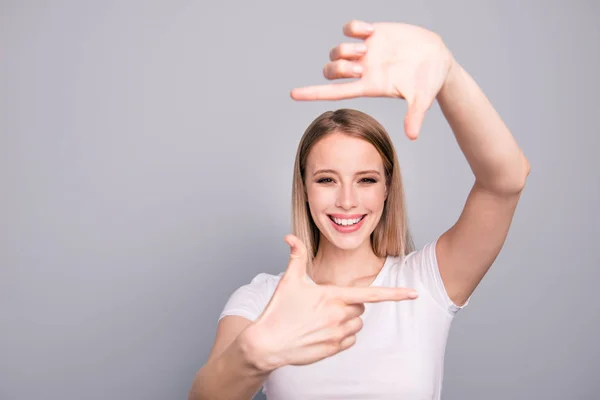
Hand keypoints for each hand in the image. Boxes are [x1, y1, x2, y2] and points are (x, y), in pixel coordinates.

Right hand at [245, 234, 418, 370]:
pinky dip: (343, 335)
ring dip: (347, 320)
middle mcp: (339, 316)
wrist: (267, 343)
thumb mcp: (289, 280)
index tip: (414, 294)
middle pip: (361, 308)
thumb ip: (297, 255)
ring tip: (322, 318)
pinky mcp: (334, 349)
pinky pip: (351, 340)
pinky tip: (323, 331)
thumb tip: (290, 236)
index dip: (395, 294)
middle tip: (326, 304)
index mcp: (333, 296)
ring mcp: (337, 334)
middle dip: (349, 304)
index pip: (372, 294)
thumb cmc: (278, 311)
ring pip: (357, 324)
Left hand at [290, 20, 454, 139]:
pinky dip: (353, 28)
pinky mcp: (373, 34)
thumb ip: (415, 115)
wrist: (439, 59)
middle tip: (360, 65)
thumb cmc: (429, 82)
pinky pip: (350, 29)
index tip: (292, 94)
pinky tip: (369, 31)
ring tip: (366, 47)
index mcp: (368, 87)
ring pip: (336, 50)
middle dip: (338, 68)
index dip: (312, 93)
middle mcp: (362, 70)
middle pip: (330, 71)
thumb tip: (412, 136)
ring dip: (345, 49)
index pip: (333, 93)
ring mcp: (366, 52)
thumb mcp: (422, 98)